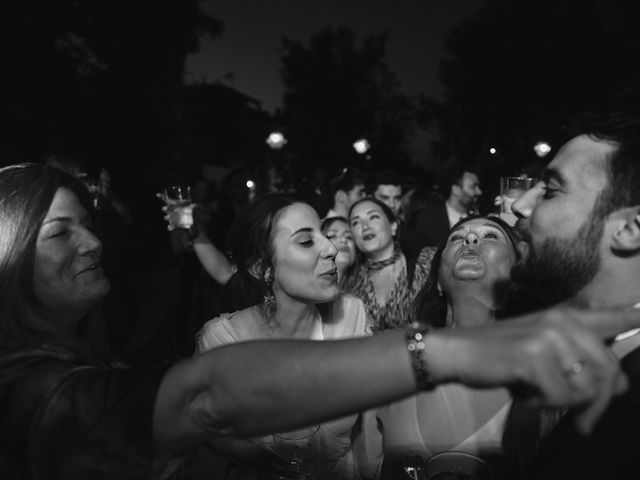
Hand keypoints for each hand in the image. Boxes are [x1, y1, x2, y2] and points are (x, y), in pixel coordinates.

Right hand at [157, 192, 195, 230]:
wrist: (191, 222)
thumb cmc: (190, 212)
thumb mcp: (191, 208)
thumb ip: (192, 206)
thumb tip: (195, 205)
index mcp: (174, 205)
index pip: (166, 200)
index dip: (161, 197)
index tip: (157, 194)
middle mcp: (171, 211)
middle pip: (166, 209)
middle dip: (165, 208)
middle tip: (165, 209)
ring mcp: (171, 218)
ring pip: (166, 217)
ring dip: (167, 217)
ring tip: (168, 218)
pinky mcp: (173, 225)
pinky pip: (169, 226)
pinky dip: (169, 227)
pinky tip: (170, 227)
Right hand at [429, 306, 639, 433]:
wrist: (457, 351)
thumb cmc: (498, 355)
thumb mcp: (540, 349)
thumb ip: (576, 360)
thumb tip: (618, 386)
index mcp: (565, 317)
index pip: (611, 318)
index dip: (632, 319)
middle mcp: (562, 322)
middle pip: (609, 370)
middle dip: (599, 403)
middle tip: (583, 424)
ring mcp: (549, 338)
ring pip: (587, 387)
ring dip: (563, 403)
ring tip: (538, 395)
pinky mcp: (534, 357)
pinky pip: (560, 396)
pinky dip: (541, 404)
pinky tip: (523, 393)